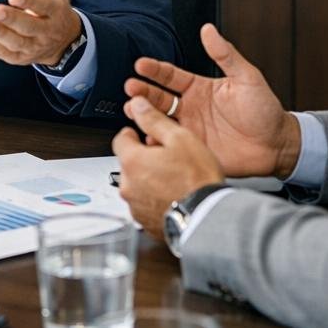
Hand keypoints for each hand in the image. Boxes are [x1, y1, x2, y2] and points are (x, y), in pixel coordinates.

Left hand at [0, 0, 83, 66]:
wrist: (64, 39)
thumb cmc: (54, 2)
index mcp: (55, 9)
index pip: (45, 6)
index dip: (31, 2)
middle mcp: (46, 30)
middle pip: (29, 27)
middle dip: (12, 20)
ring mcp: (34, 46)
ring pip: (17, 44)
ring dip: (0, 35)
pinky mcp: (21, 58)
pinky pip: (6, 54)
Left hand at [112, 101, 224, 241]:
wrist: (207, 217)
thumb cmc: (197, 180)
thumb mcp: (180, 138)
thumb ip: (154, 120)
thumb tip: (138, 105)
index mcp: (132, 161)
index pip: (121, 138)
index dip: (136, 134)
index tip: (147, 135)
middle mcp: (127, 185)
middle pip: (129, 163)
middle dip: (144, 158)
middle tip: (168, 158)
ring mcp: (135, 206)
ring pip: (137, 184)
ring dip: (149, 179)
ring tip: (175, 178)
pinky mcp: (145, 222)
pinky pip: (145, 204)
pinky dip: (155, 199)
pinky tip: (174, 196)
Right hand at [125, 24, 301, 178]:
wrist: (276, 145)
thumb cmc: (264, 111)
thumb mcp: (246, 77)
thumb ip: (225, 54)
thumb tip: (208, 30)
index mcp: (199, 88)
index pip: (170, 76)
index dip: (154, 69)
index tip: (141, 64)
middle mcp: (190, 108)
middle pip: (158, 98)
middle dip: (141, 91)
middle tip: (131, 88)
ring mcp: (189, 129)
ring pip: (158, 120)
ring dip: (143, 115)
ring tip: (133, 110)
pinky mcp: (192, 150)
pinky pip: (168, 145)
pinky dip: (156, 141)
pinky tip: (148, 137)